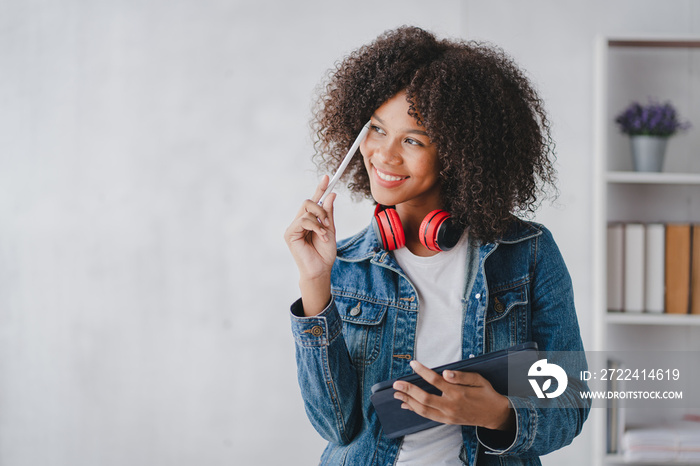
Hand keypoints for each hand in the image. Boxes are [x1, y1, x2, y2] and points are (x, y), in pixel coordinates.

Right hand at [284, 176, 336, 314]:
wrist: (321, 270)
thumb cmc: (324, 253)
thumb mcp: (330, 230)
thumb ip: (329, 213)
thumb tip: (331, 194)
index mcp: (310, 220)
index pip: (314, 201)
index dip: (319, 188)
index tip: (327, 177)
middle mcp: (300, 221)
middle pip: (308, 201)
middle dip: (321, 208)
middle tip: (327, 221)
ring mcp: (294, 227)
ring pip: (307, 211)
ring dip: (320, 221)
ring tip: (325, 234)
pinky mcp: (290, 234)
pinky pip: (303, 221)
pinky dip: (315, 227)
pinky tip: (321, 237)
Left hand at [392, 360, 514, 430]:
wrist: (494, 414)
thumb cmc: (485, 393)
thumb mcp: (478, 380)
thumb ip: (462, 376)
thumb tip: (446, 373)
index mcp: (458, 393)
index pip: (435, 380)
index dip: (422, 371)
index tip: (413, 363)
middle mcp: (451, 406)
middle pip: (424, 398)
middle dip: (408, 390)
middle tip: (396, 383)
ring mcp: (448, 415)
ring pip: (423, 410)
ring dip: (408, 401)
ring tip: (397, 393)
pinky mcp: (446, 421)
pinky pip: (427, 416)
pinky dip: (415, 410)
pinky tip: (406, 404)